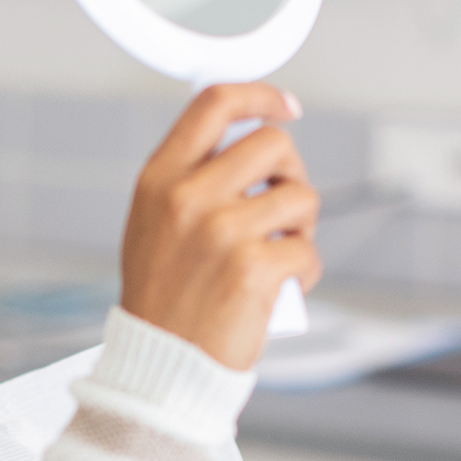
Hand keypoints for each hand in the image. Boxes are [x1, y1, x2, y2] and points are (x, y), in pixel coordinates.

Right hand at [119, 83, 319, 369]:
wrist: (160, 365)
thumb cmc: (162, 300)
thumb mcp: (152, 226)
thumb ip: (189, 180)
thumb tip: (250, 143)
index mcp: (159, 181)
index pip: (214, 104)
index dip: (260, 95)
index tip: (285, 106)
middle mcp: (187, 198)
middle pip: (273, 143)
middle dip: (290, 173)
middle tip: (282, 208)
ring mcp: (221, 232)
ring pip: (300, 197)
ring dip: (301, 226)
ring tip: (277, 253)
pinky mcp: (254, 268)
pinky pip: (307, 250)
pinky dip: (303, 271)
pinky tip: (278, 289)